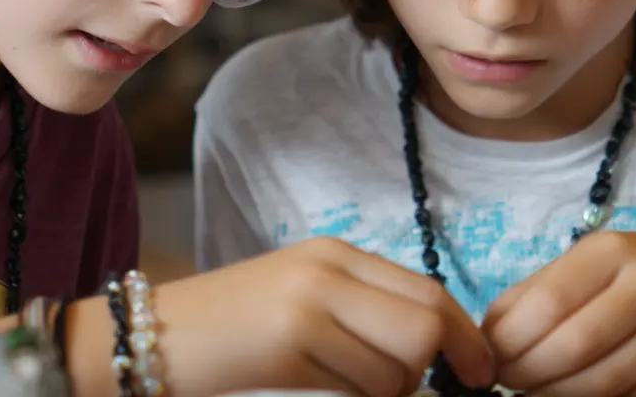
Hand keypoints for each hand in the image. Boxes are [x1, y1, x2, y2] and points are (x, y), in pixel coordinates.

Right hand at [101, 237, 493, 396]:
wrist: (155, 335)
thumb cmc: (234, 327)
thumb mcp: (303, 294)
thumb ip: (363, 306)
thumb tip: (434, 345)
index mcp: (335, 253)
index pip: (428, 288)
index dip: (464, 335)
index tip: (480, 370)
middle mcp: (327, 270)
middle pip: (424, 324)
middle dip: (434, 369)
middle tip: (414, 392)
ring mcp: (308, 306)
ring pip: (396, 366)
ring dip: (387, 394)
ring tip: (345, 388)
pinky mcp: (288, 346)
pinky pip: (357, 389)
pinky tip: (320, 390)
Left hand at [481, 228, 635, 396]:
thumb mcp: (589, 262)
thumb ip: (537, 293)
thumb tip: (487, 337)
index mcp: (613, 250)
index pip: (548, 303)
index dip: (509, 341)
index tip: (491, 359)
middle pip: (575, 347)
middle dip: (529, 374)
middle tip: (510, 382)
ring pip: (607, 382)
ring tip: (537, 393)